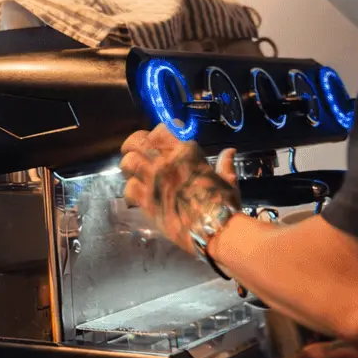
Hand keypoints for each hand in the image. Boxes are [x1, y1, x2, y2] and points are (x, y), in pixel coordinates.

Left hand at [119, 123, 239, 254]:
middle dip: (135, 145)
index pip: (162, 128)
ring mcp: (153, 179)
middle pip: (137, 140)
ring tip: (135, 175)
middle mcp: (165, 160)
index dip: (158, 134)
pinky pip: (127, 188)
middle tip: (140, 155)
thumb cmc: (224, 204)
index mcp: (186, 151)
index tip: (160, 142)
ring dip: (130, 167)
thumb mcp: (227, 181)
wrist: (214, 229)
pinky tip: (137, 198)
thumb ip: (225, 165)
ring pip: (127, 161)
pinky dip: (130, 193)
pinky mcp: (145, 200)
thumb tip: (229, 151)